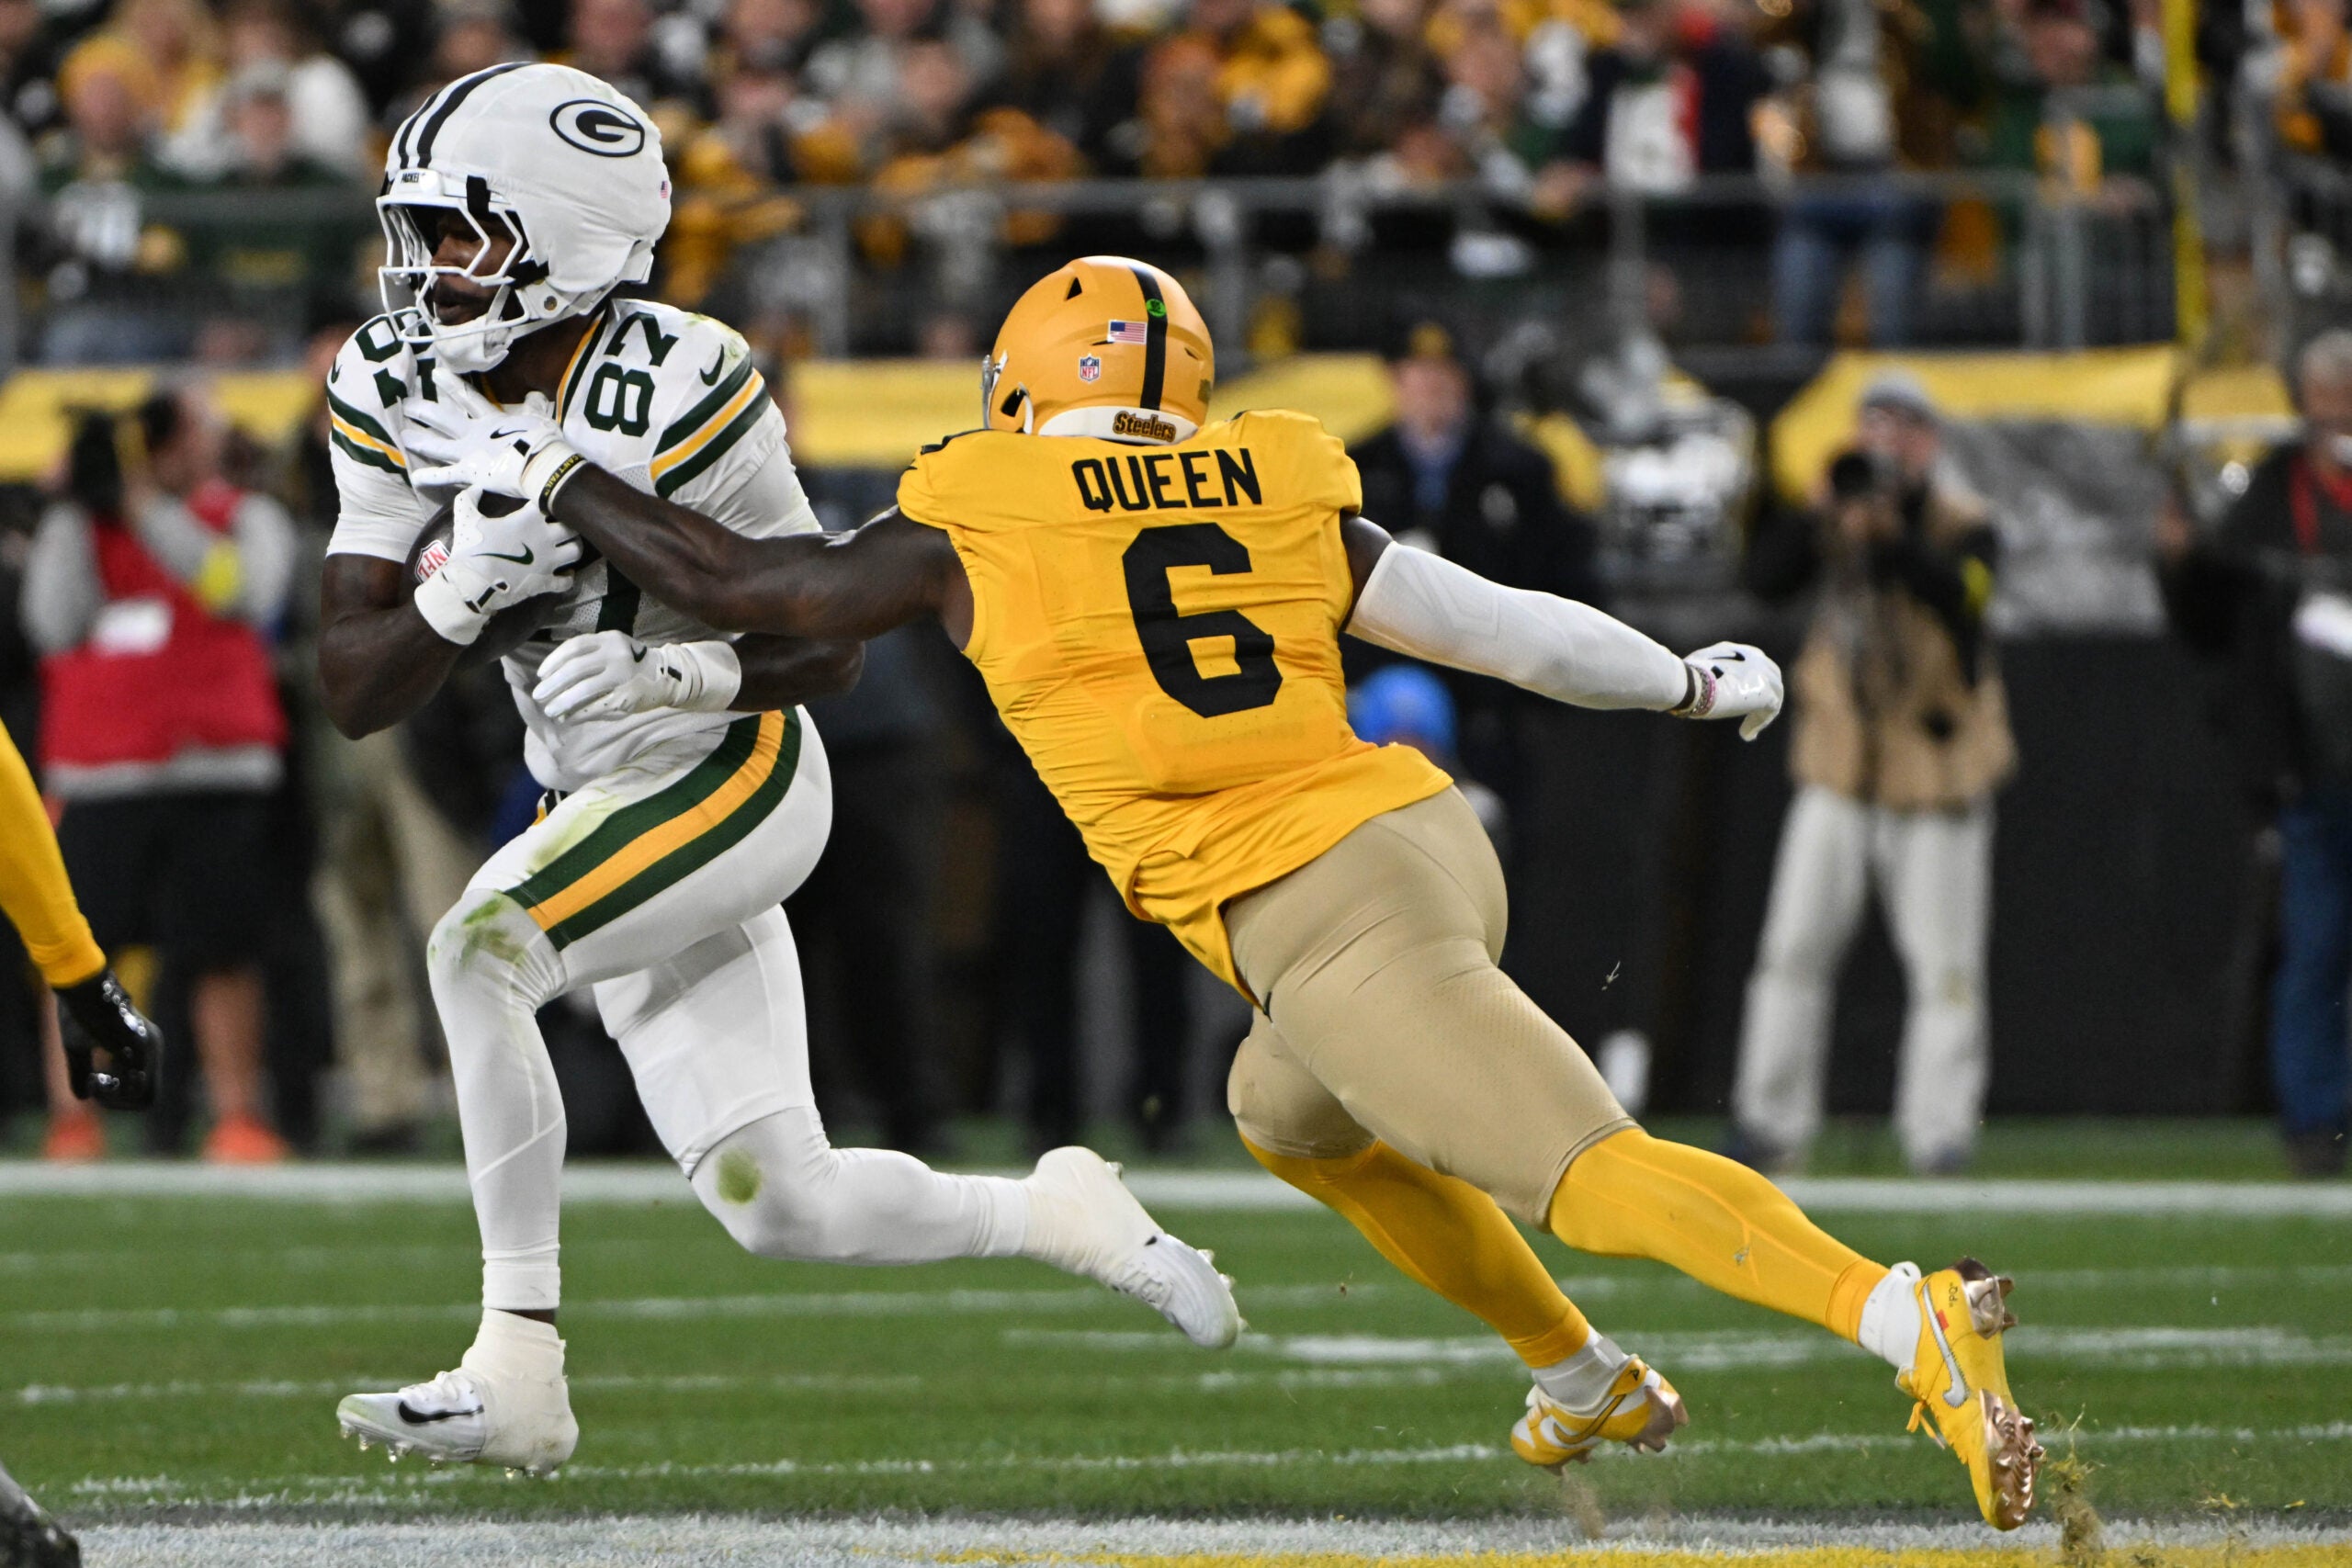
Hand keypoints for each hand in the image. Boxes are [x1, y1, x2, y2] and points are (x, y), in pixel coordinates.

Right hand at [57, 970, 161, 1108]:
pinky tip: (96, 1077)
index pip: (144, 1092)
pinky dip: (113, 1091)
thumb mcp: (77, 1048)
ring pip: (144, 1097)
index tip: (95, 1085)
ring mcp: (150, 1047)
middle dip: (118, 1104)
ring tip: (95, 1081)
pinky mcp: (140, 1045)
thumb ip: (82, 1071)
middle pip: (147, 1101)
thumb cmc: (79, 1013)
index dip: (120, 1100)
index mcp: (143, 1048)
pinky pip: (136, 1085)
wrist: (80, 988)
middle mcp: (153, 1049)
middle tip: (95, 1087)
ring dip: (114, 1099)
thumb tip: (82, 1098)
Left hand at [406, 377, 579, 504]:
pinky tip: (414, 478)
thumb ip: (533, 407)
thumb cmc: (544, 441)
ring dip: (421, 440)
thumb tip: (535, 396)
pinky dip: (430, 477)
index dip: (452, 385)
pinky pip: (446, 475)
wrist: (542, 464)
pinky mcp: (469, 472)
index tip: (435, 374)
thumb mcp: (539, 419)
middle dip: (425, 411)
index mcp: (492, 420)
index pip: (468, 398)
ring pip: (439, 445)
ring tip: (403, 436)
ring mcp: (469, 453)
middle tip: (406, 404)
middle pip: (445, 419)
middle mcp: (475, 433)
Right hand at [413, 487, 582, 645]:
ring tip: (566, 548)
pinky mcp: (547, 582)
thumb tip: (475, 487)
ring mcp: (549, 561)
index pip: (549, 502)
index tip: (542, 506)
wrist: (472, 582)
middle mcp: (545, 537)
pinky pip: (567, 582)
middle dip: (568, 525)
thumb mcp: (465, 517)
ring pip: (576, 550)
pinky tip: (565, 575)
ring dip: (573, 548)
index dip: (547, 502)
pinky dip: (568, 579)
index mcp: (529, 518)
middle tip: (561, 527)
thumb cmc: (471, 547)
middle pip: (571, 526)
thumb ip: (469, 498)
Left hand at [530, 631, 741, 720]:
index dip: (553, 661)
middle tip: (538, 695)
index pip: (574, 647)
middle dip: (553, 684)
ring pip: (584, 690)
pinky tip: (568, 718)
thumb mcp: (611, 648)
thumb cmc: (630, 663)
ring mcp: (623, 677)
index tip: (540, 674)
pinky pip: (596, 706)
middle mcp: (616, 655)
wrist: (666, 676)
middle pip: (575, 669)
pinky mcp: (627, 698)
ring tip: (550, 710)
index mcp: (609, 639)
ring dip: (562, 702)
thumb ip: (586, 655)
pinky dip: (578, 713)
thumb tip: (550, 675)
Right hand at [1673, 641, 1783, 740]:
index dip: (1753, 681)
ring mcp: (1765, 676)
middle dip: (1764, 697)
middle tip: (1752, 714)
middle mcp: (1759, 660)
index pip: (1758, 664)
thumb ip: (1710, 669)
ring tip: (1748, 731)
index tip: (1744, 696)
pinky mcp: (1767, 694)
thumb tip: (1700, 678)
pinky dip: (1759, 723)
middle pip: (1772, 679)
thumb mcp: (1699, 666)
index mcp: (1744, 652)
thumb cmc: (1690, 675)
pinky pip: (1770, 712)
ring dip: (1761, 714)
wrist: (1697, 685)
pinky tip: (1747, 735)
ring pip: (1773, 697)